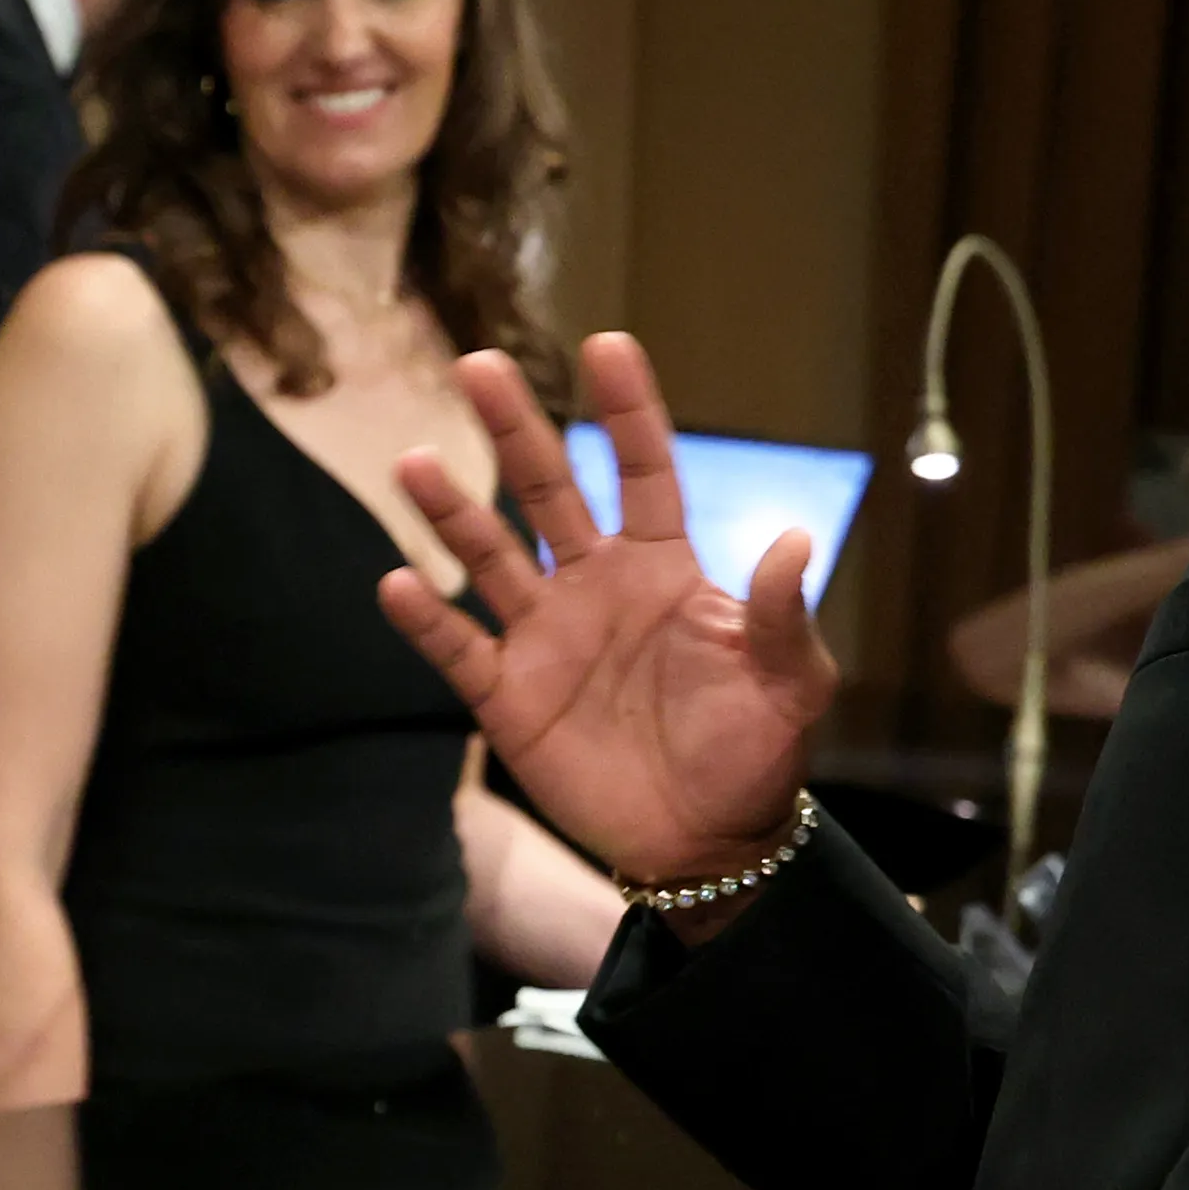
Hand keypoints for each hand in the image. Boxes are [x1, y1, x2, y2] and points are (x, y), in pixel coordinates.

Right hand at [375, 332, 836, 890]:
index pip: (644, 472)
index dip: (628, 411)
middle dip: (514, 428)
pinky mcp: (508, 696)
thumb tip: (793, 538)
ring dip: (453, 509)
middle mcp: (595, 587)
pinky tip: (396, 580)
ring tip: (415, 460)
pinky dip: (426, 617)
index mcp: (664, 570)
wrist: (707, 843)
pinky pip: (458, 647)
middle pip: (547, 490)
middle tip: (477, 363)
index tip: (607, 346)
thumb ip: (781, 614)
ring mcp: (545, 638)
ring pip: (489, 554)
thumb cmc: (756, 753)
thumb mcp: (792, 684)